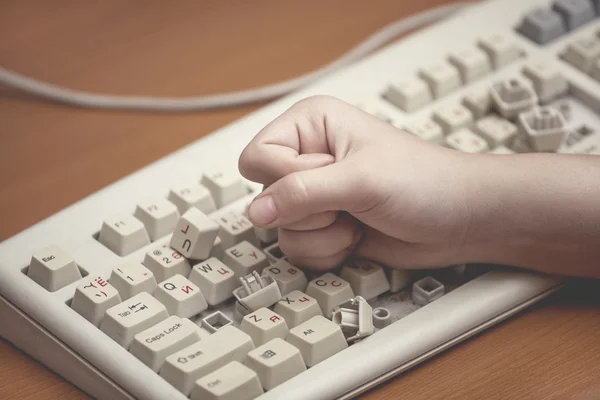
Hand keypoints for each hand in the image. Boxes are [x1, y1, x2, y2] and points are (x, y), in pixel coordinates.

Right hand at [238, 95, 473, 269]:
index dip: (286, 178)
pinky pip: (298, 249)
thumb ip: (301, 193)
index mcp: (311, 125)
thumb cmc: (425, 182)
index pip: (257, 157)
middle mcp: (307, 158)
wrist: (460, 220)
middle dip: (309, 211)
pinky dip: (328, 251)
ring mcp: (315, 196)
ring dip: (322, 235)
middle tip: (347, 201)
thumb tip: (255, 212)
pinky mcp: (324, 227)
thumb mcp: (360, 180)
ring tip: (357, 219)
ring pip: (280, 228)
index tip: (328, 179)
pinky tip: (356, 236)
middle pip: (265, 197)